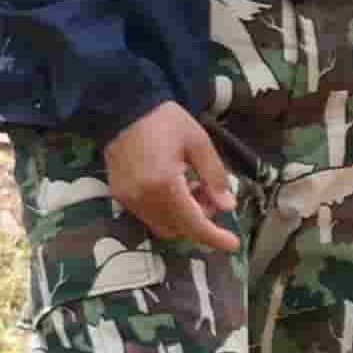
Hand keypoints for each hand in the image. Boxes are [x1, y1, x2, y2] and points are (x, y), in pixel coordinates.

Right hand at [101, 97, 238, 253]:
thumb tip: (226, 206)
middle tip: (210, 195)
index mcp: (165, 183)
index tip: (233, 244)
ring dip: (182, 218)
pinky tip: (172, 188)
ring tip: (191, 188)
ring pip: (162, 226)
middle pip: (178, 229)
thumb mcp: (199, 142)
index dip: (215, 237)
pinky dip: (166, 211)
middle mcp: (143, 198)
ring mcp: (128, 199)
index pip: (193, 223)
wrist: (123, 108)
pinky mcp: (119, 195)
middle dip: (200, 221)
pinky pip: (147, 216)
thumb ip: (215, 176)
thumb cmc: (164, 121)